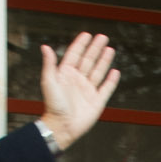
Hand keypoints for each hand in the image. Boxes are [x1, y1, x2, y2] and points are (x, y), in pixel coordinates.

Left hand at [34, 32, 120, 151]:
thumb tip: (45, 47)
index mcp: (65, 74)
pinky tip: (115, 71)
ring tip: (110, 49)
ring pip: (98, 71)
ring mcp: (88, 90)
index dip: (80, 44)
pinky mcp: (97, 101)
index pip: (74, 55)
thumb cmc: (53, 106)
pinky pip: (106, 88)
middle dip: (95, 48)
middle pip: (88, 60)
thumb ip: (49, 64)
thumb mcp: (49, 83)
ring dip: (104, 60)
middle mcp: (77, 80)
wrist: (62, 127)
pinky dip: (111, 80)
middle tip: (103, 37)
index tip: (87, 34)